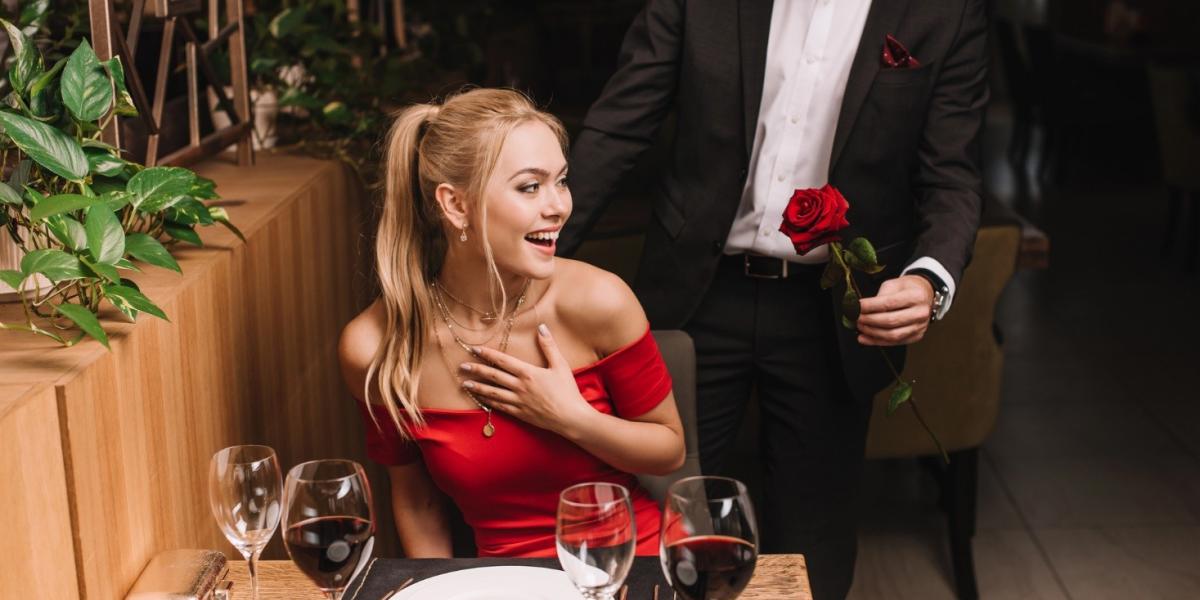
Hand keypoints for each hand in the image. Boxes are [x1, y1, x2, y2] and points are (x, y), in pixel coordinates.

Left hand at [460, 324, 593, 434]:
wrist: (570, 417)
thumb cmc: (567, 391)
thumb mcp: (560, 365)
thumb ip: (549, 346)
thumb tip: (542, 327)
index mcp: (528, 373)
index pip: (502, 360)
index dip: (487, 354)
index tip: (474, 349)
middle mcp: (519, 386)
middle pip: (493, 376)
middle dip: (476, 370)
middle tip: (462, 367)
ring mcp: (518, 401)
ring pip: (492, 393)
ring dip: (477, 388)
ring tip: (464, 384)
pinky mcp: (519, 414)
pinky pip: (500, 407)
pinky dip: (488, 402)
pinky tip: (481, 399)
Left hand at [856, 275, 934, 345]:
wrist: (924, 295)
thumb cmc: (907, 289)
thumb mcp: (893, 285)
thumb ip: (879, 297)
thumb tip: (862, 309)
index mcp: (916, 296)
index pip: (889, 303)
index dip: (870, 306)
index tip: (857, 306)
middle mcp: (921, 313)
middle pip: (890, 321)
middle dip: (869, 320)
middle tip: (856, 317)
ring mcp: (920, 326)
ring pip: (892, 335)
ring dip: (872, 333)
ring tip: (860, 327)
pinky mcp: (916, 336)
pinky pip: (895, 342)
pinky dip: (877, 341)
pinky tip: (865, 338)